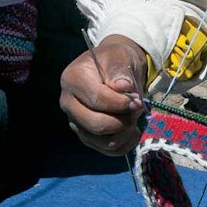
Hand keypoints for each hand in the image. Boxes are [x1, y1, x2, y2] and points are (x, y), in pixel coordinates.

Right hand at [59, 34, 148, 155]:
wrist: (113, 68)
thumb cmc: (115, 60)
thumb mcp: (119, 56)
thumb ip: (119, 70)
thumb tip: (123, 86)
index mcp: (72, 79)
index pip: (97, 100)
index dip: (121, 103)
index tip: (138, 100)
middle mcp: (68, 103)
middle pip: (96, 125)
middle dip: (123, 120)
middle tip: (137, 108)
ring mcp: (76, 121)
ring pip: (103, 141)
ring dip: (126, 132)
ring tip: (134, 116)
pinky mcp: (86, 135)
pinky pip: (107, 149)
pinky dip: (125, 143)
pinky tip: (133, 130)